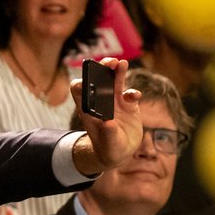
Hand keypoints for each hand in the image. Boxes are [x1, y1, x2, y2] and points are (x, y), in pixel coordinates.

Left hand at [71, 57, 143, 175]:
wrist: (120, 152)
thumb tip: (108, 122)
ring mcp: (115, 102)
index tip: (88, 80)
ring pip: (115, 82)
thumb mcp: (108, 144)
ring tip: (122, 64)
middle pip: (98, 79)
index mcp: (89, 109)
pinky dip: (133, 92)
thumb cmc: (108, 148)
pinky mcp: (128, 105)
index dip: (82, 82)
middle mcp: (101, 102)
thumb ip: (108, 134)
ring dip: (118, 72)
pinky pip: (130, 94)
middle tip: (110, 62)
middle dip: (102, 69)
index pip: (79, 90)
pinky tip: (135, 96)